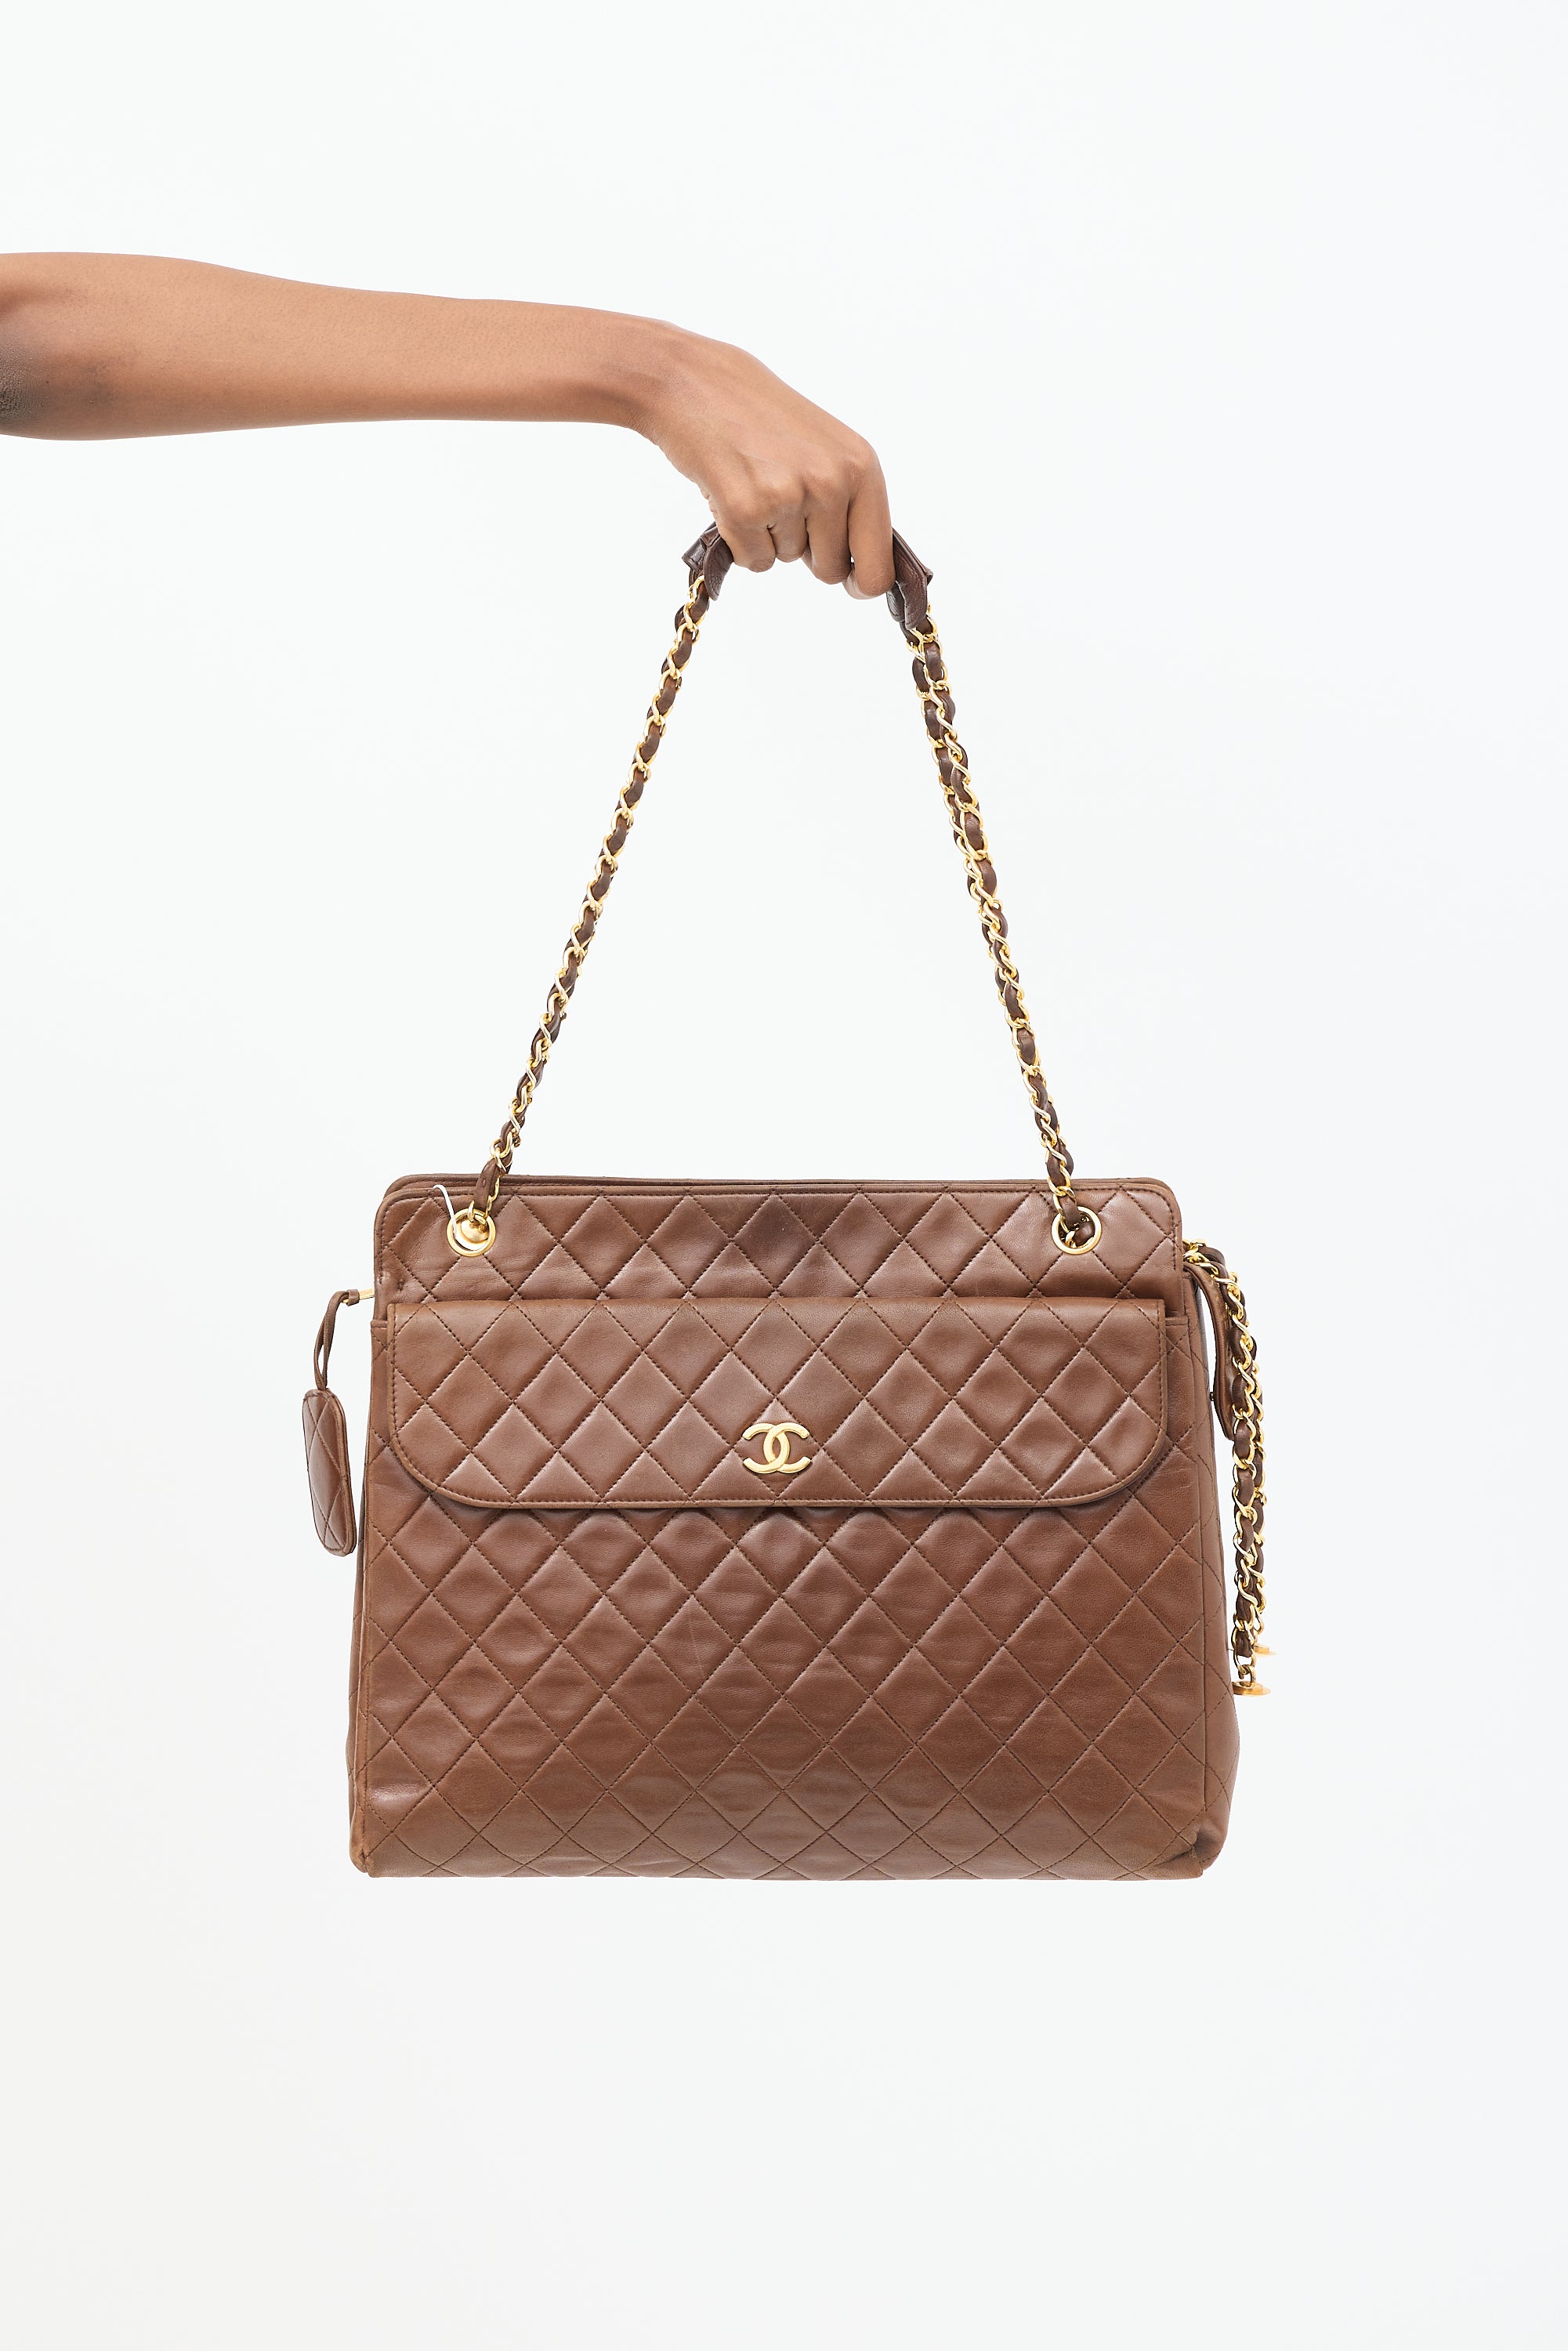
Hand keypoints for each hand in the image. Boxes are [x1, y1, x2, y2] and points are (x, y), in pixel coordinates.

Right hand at [638, 330, 894, 598]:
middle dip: (807, 551)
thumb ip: (851, 502)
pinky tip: (732, 493)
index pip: (878, 563)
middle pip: (830, 570)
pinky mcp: (745, 510)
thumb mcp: (825, 447)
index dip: (864, 583)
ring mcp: (788, 497)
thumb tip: (868, 569)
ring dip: (769, 535)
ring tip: (754, 482)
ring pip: (787, 561)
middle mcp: (831, 483)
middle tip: (783, 500)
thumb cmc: (761, 416)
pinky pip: (753, 561)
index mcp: (861, 467)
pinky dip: (740, 540)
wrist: (696, 383)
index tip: (853, 585)